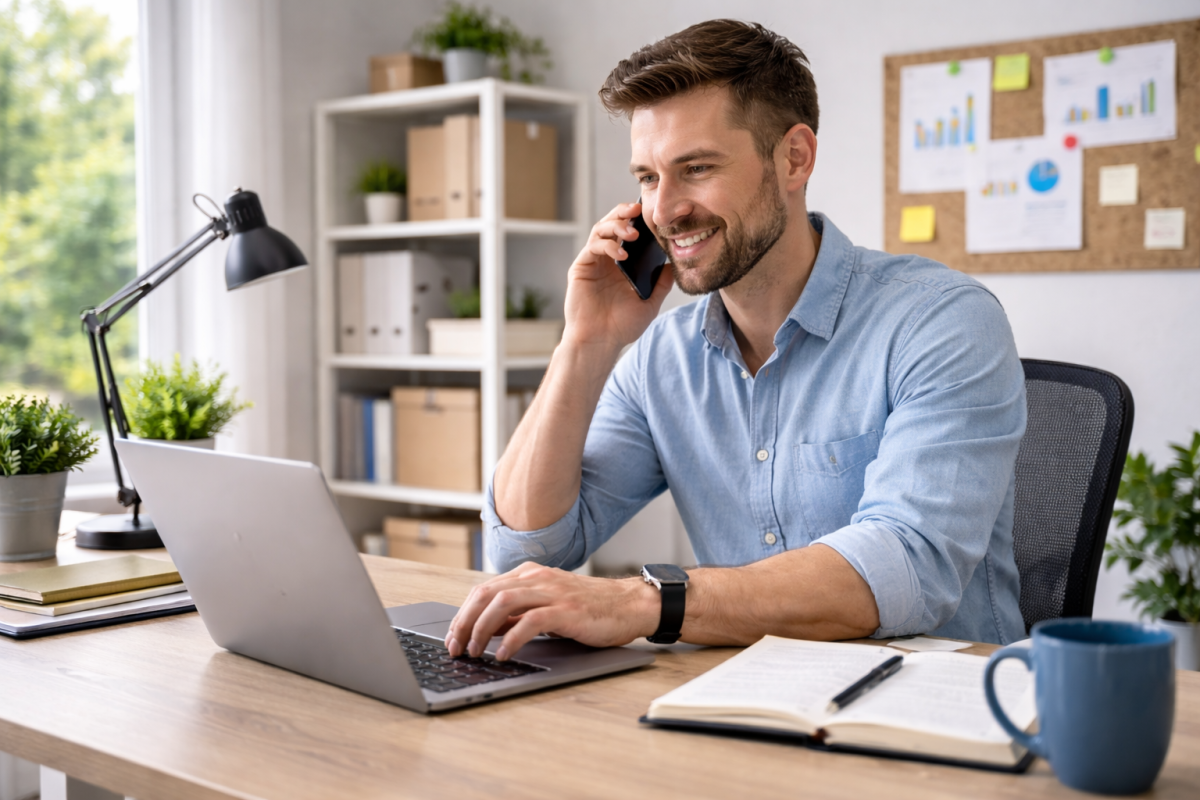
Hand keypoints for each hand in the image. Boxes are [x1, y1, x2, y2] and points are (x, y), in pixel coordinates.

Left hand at [445, 562, 659, 660]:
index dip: (462, 614)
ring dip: (481, 629)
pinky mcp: (566, 609)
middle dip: (464, 622)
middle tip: (455, 647)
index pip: (484, 590)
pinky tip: (503, 654)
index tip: (452, 637)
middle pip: (486, 594)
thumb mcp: (547, 606)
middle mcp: (537, 578)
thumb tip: (486, 629)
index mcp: (530, 574)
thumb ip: (518, 613)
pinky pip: (530, 621)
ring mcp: (552, 591)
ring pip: (502, 603)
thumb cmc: (590, 609)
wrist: (630, 605)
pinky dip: (511, 639)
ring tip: (473, 651)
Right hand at [562, 202, 674, 352]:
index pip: (629, 233)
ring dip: (617, 226)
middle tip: (638, 209)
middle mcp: (606, 259)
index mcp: (622, 264)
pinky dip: (607, 245)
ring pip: (601, 229)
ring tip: (632, 234)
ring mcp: (593, 262)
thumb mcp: (650, 303)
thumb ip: (662, 283)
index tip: (652, 214)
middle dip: (624, 212)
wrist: (600, 342)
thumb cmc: (621, 326)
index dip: (638, 220)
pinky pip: (593, 246)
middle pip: (613, 224)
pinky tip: (621, 254)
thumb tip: (676, 263)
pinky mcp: (581, 267)